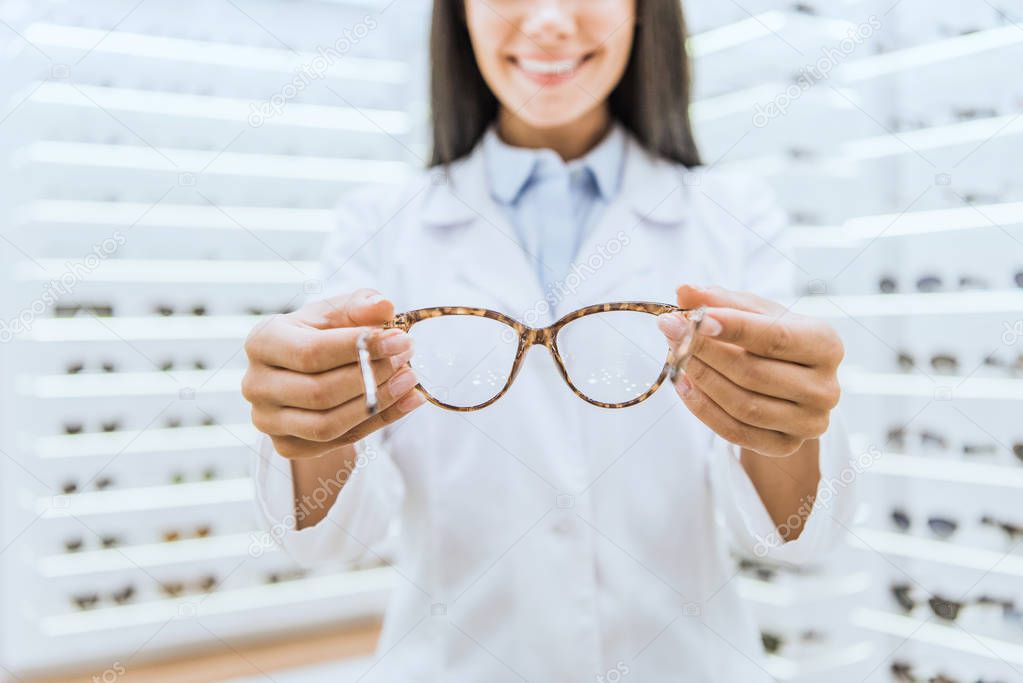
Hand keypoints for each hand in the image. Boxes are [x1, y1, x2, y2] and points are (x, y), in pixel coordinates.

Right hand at [242, 289, 424, 458]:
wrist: (307, 371)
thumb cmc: (322, 334)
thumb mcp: (338, 313)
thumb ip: (360, 305)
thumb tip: (383, 307)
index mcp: (262, 342)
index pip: (312, 352)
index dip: (360, 348)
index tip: (400, 340)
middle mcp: (255, 384)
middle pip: (319, 392)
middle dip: (371, 377)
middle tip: (407, 359)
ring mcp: (267, 420)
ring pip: (327, 425)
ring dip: (376, 404)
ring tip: (409, 381)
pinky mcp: (285, 446)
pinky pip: (337, 443)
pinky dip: (377, 423)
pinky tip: (405, 402)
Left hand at [658, 285, 842, 456]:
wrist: (791, 385)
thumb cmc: (773, 340)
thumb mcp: (754, 312)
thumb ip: (721, 300)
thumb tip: (684, 290)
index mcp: (826, 344)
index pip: (776, 337)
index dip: (734, 328)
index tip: (694, 317)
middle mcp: (825, 388)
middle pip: (754, 373)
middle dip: (705, 351)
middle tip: (670, 330)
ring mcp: (808, 422)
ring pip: (744, 405)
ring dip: (701, 379)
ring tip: (674, 355)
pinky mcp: (786, 447)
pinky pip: (736, 432)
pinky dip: (703, 408)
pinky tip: (682, 384)